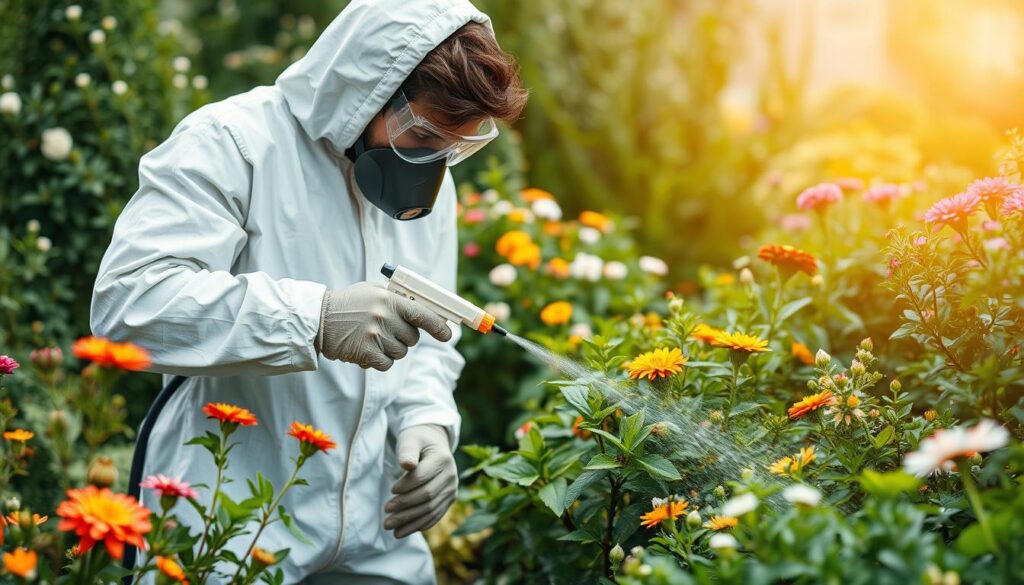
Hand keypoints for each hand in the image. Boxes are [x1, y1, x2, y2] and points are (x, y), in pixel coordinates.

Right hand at [315, 282, 451, 370]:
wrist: (318, 319)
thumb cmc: (349, 304)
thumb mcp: (373, 291)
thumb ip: (398, 299)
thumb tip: (429, 311)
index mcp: (389, 299)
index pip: (422, 314)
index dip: (438, 326)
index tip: (447, 334)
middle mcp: (384, 317)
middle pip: (413, 338)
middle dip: (405, 337)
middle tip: (387, 330)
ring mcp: (375, 336)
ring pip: (401, 352)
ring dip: (391, 349)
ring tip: (372, 338)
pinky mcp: (366, 353)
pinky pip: (387, 364)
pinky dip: (380, 360)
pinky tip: (366, 349)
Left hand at [384, 424, 456, 538]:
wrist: (433, 445)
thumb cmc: (417, 441)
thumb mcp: (410, 440)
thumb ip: (407, 451)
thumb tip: (407, 465)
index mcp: (443, 459)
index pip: (422, 477)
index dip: (406, 486)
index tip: (390, 490)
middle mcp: (451, 476)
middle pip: (427, 496)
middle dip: (405, 506)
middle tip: (385, 510)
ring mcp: (452, 490)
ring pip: (430, 510)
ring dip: (409, 521)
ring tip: (389, 526)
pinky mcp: (448, 500)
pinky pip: (434, 516)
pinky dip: (418, 525)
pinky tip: (402, 531)